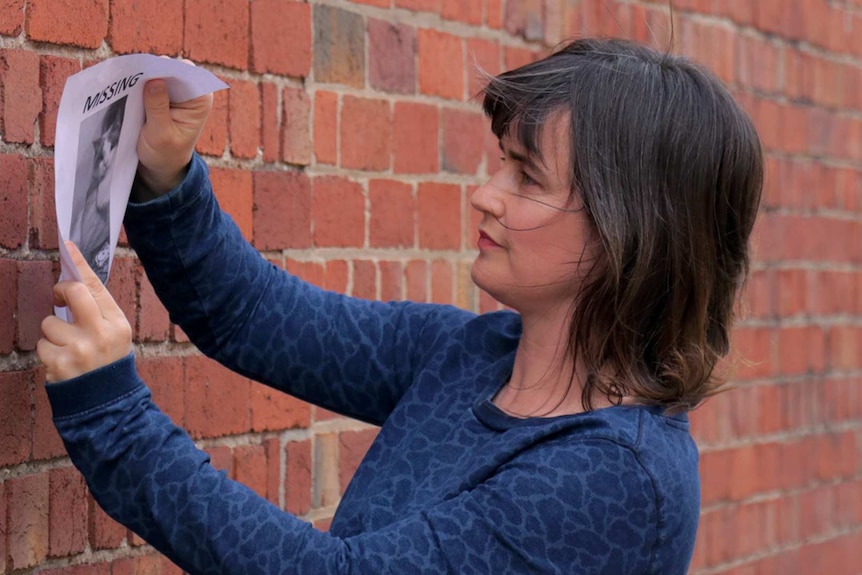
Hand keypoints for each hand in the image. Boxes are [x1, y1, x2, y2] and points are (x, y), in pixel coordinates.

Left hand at [37, 242, 132, 382]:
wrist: (107, 402)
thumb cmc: (109, 363)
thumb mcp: (116, 336)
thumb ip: (99, 313)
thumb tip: (72, 286)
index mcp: (117, 323)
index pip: (97, 286)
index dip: (80, 265)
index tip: (69, 247)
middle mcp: (100, 332)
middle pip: (72, 293)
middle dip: (61, 292)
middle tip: (60, 300)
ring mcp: (79, 348)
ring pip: (49, 322)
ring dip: (53, 334)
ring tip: (68, 349)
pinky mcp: (59, 363)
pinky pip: (41, 345)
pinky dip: (48, 352)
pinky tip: (62, 362)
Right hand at [136, 65, 212, 197]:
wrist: (161, 164)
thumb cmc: (165, 153)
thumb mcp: (161, 134)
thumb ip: (158, 107)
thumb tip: (154, 80)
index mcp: (200, 99)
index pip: (186, 73)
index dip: (166, 70)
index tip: (148, 75)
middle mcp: (191, 90)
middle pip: (171, 68)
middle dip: (153, 71)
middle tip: (132, 78)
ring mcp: (176, 89)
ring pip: (157, 71)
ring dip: (142, 75)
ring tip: (127, 82)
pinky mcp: (162, 91)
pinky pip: (149, 78)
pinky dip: (138, 82)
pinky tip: (126, 86)